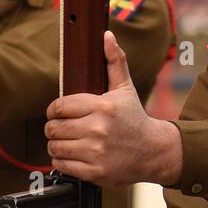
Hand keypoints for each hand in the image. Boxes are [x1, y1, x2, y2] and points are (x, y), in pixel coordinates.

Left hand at [44, 30, 181, 187]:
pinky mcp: (94, 172)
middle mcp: (98, 129)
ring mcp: (96, 152)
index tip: (59, 113)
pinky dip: (63, 161)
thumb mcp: (125, 89)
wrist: (154, 152)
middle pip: (53, 128)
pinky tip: (75, 155)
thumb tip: (106, 35)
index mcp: (102, 106)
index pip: (59, 106)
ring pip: (54, 147)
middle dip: (55, 128)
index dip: (54, 110)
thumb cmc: (135, 118)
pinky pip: (62, 165)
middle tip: (64, 128)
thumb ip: (114, 61)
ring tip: (68, 141)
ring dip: (57, 145)